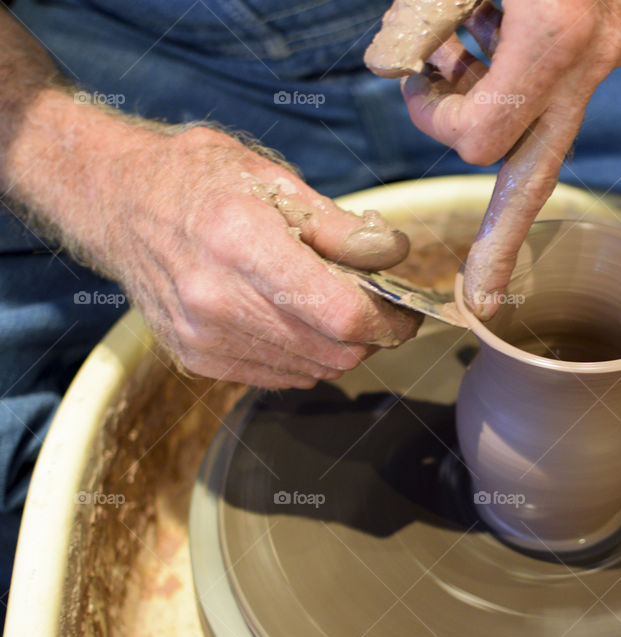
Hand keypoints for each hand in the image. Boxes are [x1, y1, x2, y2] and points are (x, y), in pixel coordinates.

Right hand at [103, 127, 419, 387]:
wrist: (116, 202)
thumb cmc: (198, 179)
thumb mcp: (272, 178)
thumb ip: (340, 226)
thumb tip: (394, 255)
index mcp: (241, 241)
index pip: (340, 313)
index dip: (389, 320)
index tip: (407, 310)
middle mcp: (217, 299)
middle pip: (334, 351)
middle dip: (374, 336)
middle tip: (381, 307)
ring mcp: (203, 336)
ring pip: (313, 370)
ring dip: (341, 347)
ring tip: (335, 305)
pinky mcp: (196, 358)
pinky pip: (281, 376)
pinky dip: (306, 357)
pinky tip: (298, 320)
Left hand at [399, 0, 620, 317]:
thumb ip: (418, 19)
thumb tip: (392, 68)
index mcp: (553, 37)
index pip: (480, 141)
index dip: (434, 123)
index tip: (417, 83)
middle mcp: (590, 57)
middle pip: (535, 179)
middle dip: (500, 242)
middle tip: (483, 298)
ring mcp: (608, 52)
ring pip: (536, 127)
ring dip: (484, 106)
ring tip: (459, 43)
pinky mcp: (612, 40)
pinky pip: (554, 86)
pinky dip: (509, 72)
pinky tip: (489, 20)